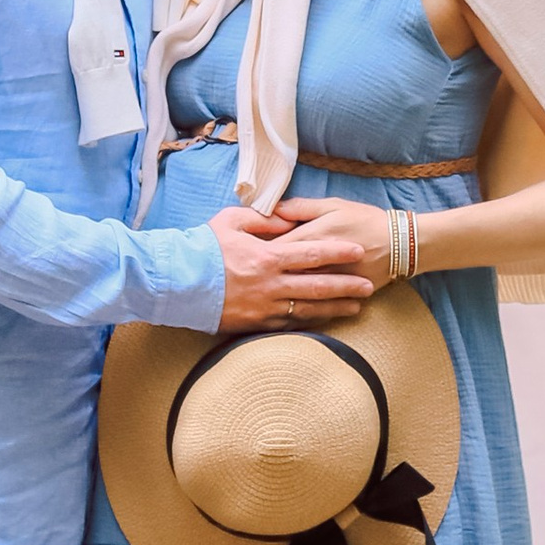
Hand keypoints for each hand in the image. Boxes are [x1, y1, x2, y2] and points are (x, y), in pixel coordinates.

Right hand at [209, 199, 376, 330]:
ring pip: (308, 309)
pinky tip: (325, 321)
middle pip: (317, 285)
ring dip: (335, 308)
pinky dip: (311, 323)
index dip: (337, 251)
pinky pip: (289, 324)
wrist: (175, 283)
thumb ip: (263, 220)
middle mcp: (270, 285)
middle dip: (346, 286)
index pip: (311, 253)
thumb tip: (287, 220)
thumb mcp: (231, 221)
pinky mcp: (255, 324)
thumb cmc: (202, 248)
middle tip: (369, 286)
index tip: (358, 250)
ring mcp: (264, 308)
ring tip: (356, 307)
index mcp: (267, 257)